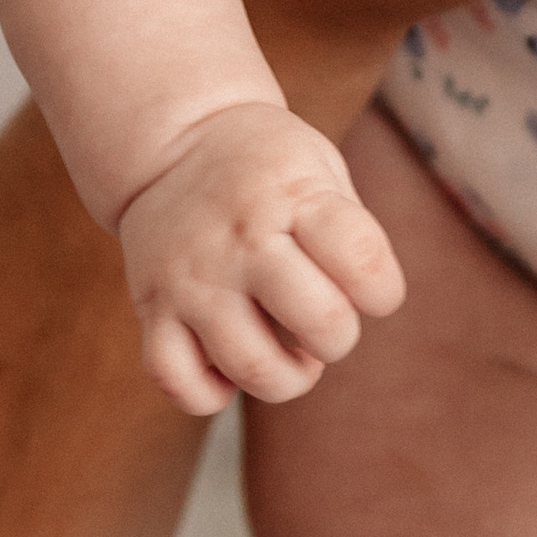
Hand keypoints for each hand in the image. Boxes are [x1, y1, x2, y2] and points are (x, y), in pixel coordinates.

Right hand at [120, 103, 406, 413]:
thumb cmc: (266, 170)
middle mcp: (239, 242)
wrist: (172, 142)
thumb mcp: (320, 168)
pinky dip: (211, 394)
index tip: (370, 287)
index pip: (364, 262)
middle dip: (339, 338)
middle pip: (321, 322)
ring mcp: (191, 281)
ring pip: (255, 369)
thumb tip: (362, 314)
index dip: (384, 291)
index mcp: (291, 198)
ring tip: (287, 354)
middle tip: (325, 322)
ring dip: (288, 377)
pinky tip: (228, 365)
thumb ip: (350, 235)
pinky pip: (181, 384)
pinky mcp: (152, 311)